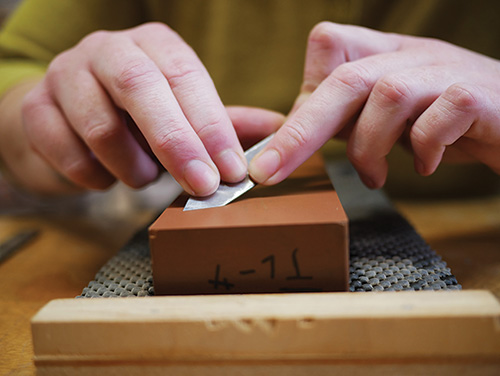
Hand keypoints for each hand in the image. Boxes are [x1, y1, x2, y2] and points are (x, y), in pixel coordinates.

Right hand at [20, 23, 257, 195]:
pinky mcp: (33, 109)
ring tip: (144, 177)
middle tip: (204, 186)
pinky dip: (93, 176)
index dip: (211, 125)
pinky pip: (65, 151)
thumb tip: (279, 128)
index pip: (186, 77)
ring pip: (100, 125)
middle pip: (141, 89)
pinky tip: (105, 177)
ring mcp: (65, 75)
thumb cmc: (135, 119)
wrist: (65, 121)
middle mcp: (108, 50)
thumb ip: (224, 120)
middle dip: (178, 144)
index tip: (233, 170)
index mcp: (153, 45)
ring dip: (131, 167)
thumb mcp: (182, 114)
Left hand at [249, 22, 499, 188]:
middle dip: (301, 131)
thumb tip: (291, 141)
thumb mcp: (390, 118)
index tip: (296, 137)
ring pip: (387, 95)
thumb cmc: (447, 125)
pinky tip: (424, 166)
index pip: (329, 44)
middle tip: (270, 172)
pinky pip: (439, 117)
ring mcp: (445, 71)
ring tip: (372, 177)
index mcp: (384, 54)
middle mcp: (411, 55)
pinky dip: (424, 148)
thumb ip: (348, 119)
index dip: (305, 89)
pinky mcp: (478, 96)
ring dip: (368, 147)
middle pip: (345, 78)